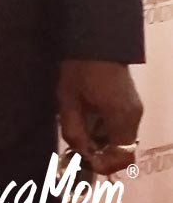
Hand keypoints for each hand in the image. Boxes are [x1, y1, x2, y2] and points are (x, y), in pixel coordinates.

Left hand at [57, 59, 142, 174]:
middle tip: (79, 146)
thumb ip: (73, 130)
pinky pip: (121, 124)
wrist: (95, 38)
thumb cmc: (80, 67)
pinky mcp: (130, 100)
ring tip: (80, 129)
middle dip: (101, 153)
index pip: (123, 157)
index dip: (104, 165)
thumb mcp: (68, 99)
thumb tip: (78, 152)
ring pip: (122, 137)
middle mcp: (134, 116)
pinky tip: (88, 117)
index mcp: (122, 118)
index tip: (83, 160)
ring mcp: (134, 107)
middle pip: (123, 149)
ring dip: (102, 140)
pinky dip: (106, 128)